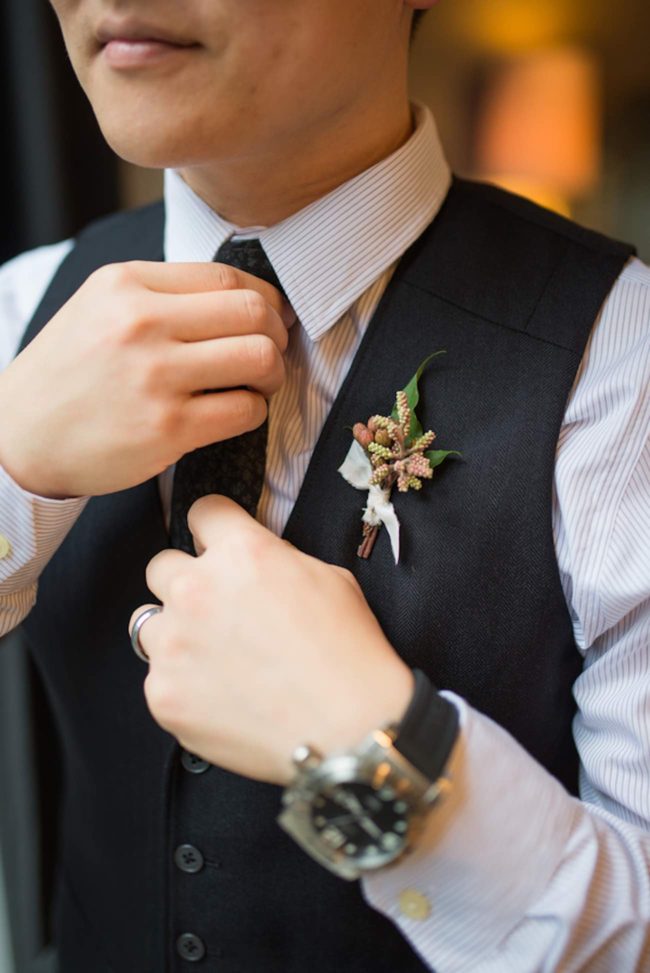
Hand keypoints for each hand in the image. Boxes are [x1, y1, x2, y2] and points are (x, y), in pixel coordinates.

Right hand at [0, 261, 293, 497]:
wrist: (21, 435)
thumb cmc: (70, 373)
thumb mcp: (101, 308)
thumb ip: (164, 295)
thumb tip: (245, 298)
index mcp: (128, 284)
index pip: (228, 276)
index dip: (265, 299)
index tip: (271, 318)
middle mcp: (141, 323)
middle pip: (254, 313)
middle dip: (277, 335)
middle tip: (270, 353)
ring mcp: (155, 376)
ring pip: (259, 359)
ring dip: (272, 374)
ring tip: (257, 385)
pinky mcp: (167, 427)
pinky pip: (246, 411)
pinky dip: (254, 412)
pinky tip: (235, 412)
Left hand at [130, 495, 413, 784]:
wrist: (348, 728)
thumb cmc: (349, 653)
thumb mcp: (328, 578)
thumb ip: (276, 560)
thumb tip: (250, 565)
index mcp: (241, 553)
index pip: (202, 512)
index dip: (214, 530)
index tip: (216, 545)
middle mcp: (197, 590)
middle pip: (161, 566)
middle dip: (187, 582)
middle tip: (219, 611)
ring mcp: (174, 644)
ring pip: (150, 624)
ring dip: (177, 635)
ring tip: (218, 660)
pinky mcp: (164, 694)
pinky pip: (158, 678)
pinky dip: (184, 685)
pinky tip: (222, 698)